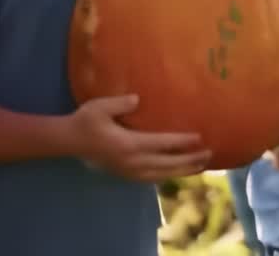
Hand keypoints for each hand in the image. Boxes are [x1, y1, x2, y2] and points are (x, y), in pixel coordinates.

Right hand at [70, 94, 210, 182]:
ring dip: (182, 171)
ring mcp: (128, 171)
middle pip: (167, 163)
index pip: (162, 144)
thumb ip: (120, 103)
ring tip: (201, 167)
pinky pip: (152, 178)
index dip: (182, 142)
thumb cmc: (86, 121)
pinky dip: (168, 175)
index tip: (200, 138)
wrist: (68, 141)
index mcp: (128, 145)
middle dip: (189, 160)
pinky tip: (177, 172)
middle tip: (209, 154)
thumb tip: (138, 99)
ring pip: (161, 174)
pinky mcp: (125, 174)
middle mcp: (132, 161)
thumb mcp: (100, 107)